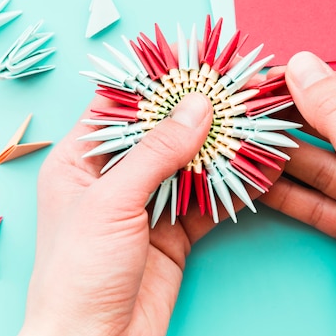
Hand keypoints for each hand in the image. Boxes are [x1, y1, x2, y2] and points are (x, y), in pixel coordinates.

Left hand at [20, 93, 247, 335]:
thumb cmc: (79, 273)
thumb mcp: (112, 202)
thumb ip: (157, 152)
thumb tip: (195, 106)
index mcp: (80, 161)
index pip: (120, 106)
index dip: (156, 82)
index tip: (192, 62)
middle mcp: (114, 177)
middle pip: (162, 133)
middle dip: (198, 113)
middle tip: (235, 89)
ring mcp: (147, 204)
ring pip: (190, 164)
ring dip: (221, 146)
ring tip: (253, 121)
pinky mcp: (174, 231)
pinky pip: (207, 199)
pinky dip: (232, 185)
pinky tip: (256, 168)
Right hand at [261, 52, 335, 335]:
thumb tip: (305, 66)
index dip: (327, 84)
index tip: (284, 77)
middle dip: (303, 120)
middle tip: (258, 107)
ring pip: (329, 163)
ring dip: (290, 156)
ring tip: (250, 140)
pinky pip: (322, 195)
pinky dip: (292, 189)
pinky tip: (260, 178)